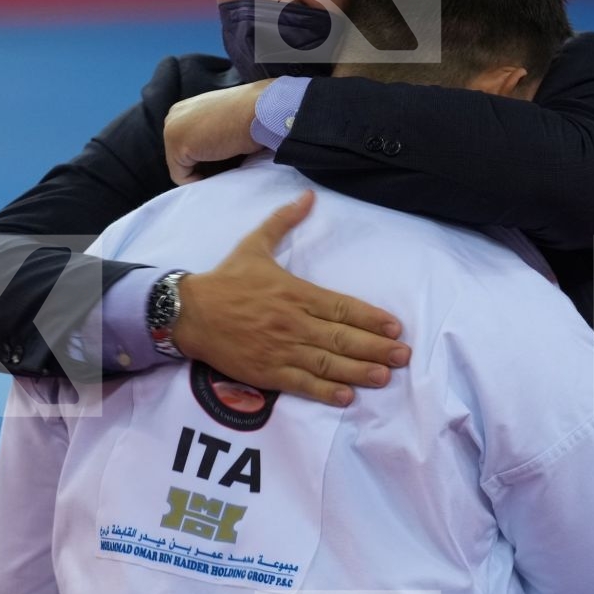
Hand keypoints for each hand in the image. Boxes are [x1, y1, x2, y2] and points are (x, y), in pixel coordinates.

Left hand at [164, 79, 271, 184]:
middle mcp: (173, 116)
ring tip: (223, 165)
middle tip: (224, 165)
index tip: (222, 161)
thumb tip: (207, 154)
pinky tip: (217, 171)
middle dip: (199, 166)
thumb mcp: (222, 121)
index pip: (185, 145)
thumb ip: (207, 132)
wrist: (260, 111)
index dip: (202, 158)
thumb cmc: (249, 116)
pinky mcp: (177, 144)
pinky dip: (198, 181)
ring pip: (180, 168)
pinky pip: (181, 177)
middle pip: (179, 157)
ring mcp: (172, 129)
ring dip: (201, 172)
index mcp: (184, 110)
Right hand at [171, 191, 409, 404]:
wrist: (189, 312)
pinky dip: (325, 392)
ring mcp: (281, 350)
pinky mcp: (267, 372)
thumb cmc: (225, 280)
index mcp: (296, 293)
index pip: (343, 307)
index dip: (372, 318)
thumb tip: (307, 196)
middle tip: (404, 355)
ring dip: (360, 371)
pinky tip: (347, 397)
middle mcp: (294, 323)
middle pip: (343, 338)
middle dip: (377, 347)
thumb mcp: (254, 244)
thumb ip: (283, 221)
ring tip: (385, 376)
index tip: (395, 326)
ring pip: (328, 364)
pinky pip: (302, 384)